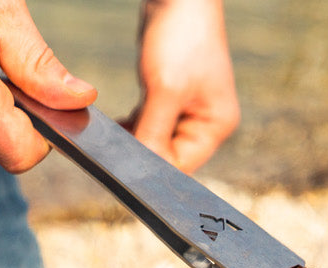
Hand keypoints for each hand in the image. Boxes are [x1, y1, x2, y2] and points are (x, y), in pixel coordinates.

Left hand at [125, 0, 239, 172]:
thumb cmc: (181, 36)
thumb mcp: (165, 90)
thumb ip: (152, 134)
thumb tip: (137, 171)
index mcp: (216, 125)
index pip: (181, 165)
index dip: (152, 168)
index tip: (120, 164)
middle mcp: (206, 121)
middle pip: (169, 155)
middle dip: (142, 150)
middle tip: (111, 147)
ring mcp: (189, 108)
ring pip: (156, 138)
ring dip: (135, 136)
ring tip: (112, 131)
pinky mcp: (171, 94)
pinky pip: (150, 120)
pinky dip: (133, 122)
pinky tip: (116, 120)